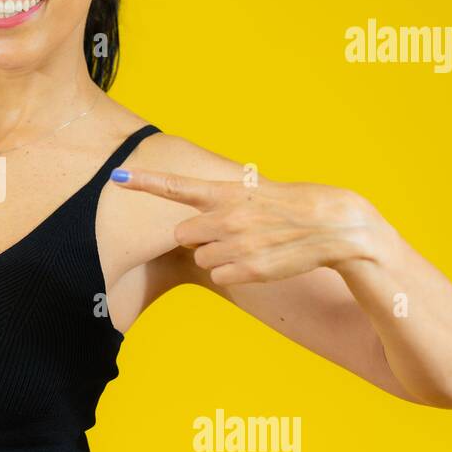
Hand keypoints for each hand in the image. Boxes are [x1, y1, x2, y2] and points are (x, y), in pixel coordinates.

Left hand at [111, 169, 386, 284]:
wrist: (335, 225)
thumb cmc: (292, 206)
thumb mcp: (254, 192)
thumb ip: (220, 203)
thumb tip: (190, 223)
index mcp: (226, 193)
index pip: (176, 186)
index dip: (144, 182)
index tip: (117, 176)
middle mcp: (226, 217)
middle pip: (182, 234)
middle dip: (198, 236)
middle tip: (229, 231)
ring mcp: (237, 244)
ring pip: (201, 257)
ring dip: (218, 255)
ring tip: (251, 245)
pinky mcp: (248, 269)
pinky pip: (218, 275)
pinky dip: (232, 272)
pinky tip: (257, 261)